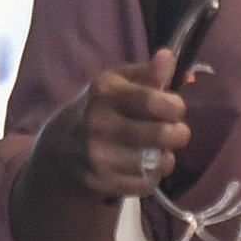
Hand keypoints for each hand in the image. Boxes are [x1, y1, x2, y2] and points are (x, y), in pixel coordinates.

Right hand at [53, 50, 190, 202]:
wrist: (61, 146)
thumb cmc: (101, 107)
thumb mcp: (119, 82)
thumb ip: (148, 72)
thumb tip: (170, 57)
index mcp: (104, 92)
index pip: (154, 101)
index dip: (175, 107)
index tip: (175, 109)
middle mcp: (98, 124)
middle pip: (161, 135)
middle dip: (179, 134)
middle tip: (175, 131)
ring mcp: (98, 156)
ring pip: (158, 163)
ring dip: (166, 157)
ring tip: (158, 149)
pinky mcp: (101, 181)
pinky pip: (146, 184)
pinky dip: (152, 176)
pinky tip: (143, 165)